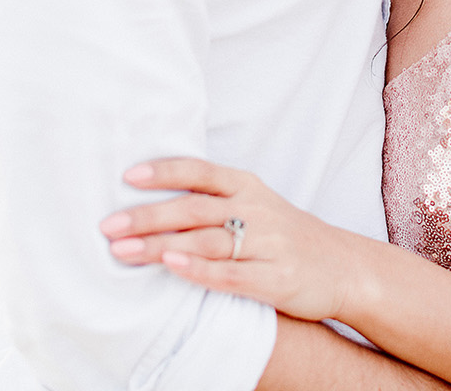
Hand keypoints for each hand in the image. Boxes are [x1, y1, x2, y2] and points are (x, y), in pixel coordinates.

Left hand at [99, 158, 366, 321]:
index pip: (200, 172)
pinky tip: (172, 268)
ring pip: (206, 242)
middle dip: (147, 216)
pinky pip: (231, 274)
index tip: (126, 176)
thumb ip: (211, 202)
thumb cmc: (285, 236)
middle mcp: (257, 209)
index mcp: (248, 187)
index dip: (164, 172)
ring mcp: (267, 244)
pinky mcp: (275, 278)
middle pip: (194, 209)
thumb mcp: (254, 206)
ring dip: (160, 246)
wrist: (342, 266)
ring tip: (123, 251)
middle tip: (108, 225)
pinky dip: (200, 271)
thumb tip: (148, 200)